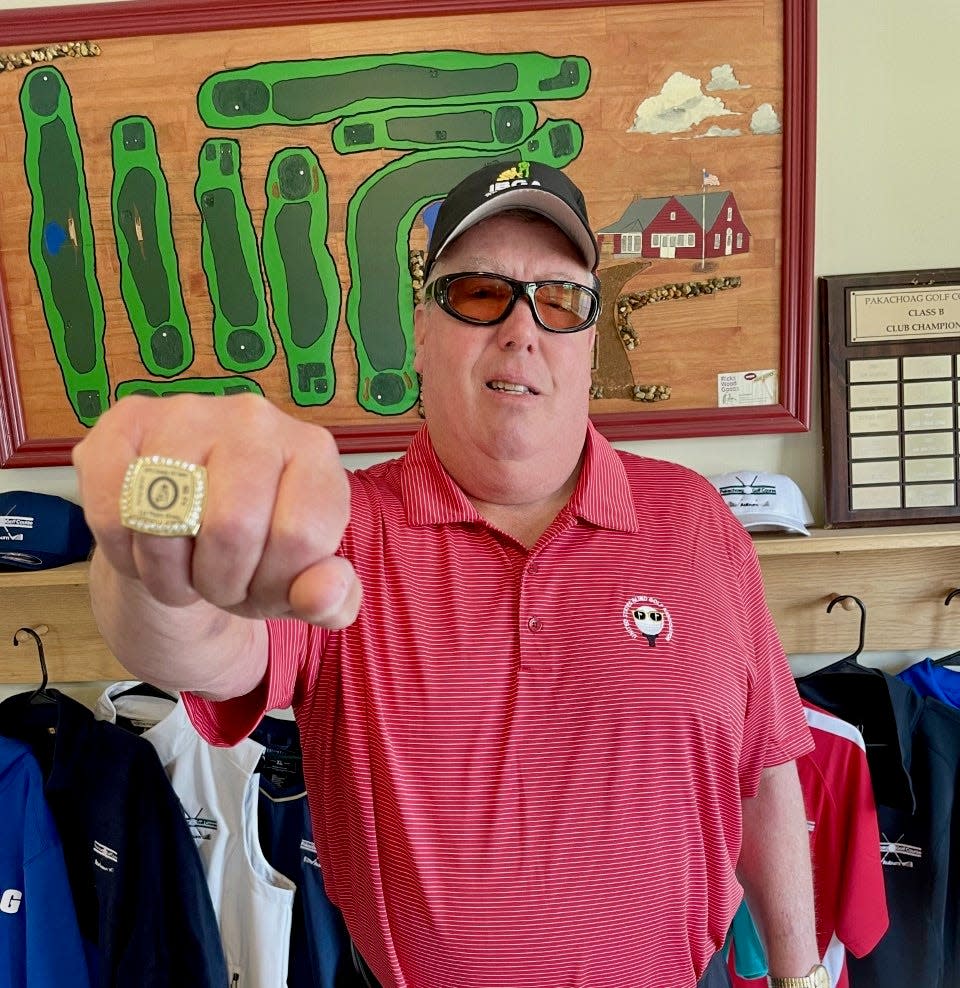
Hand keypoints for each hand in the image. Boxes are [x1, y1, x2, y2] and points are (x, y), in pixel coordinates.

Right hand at [72, 392, 360, 627]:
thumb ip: (331, 597)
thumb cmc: (259, 550)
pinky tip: (143, 549)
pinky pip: (113, 509)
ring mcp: (188, 412)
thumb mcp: (303, 584)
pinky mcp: (125, 422)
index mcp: (313, 452)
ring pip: (168, 521)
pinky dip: (124, 553)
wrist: (190, 520)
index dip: (276, 584)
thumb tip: (322, 594)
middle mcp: (256, 418)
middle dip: (222, 584)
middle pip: (231, 528)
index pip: (299, 537)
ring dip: (170, 575)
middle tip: (219, 583)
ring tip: (184, 570)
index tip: (266, 584)